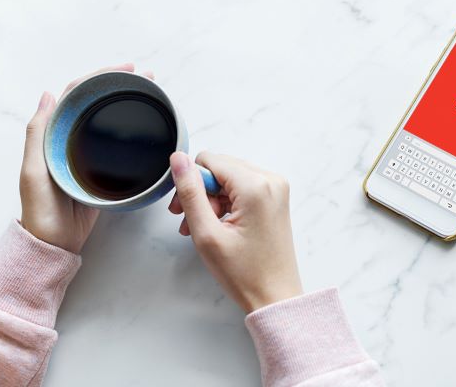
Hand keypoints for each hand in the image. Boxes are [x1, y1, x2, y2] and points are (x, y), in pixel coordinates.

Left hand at [19, 63, 154, 252]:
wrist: (56, 242)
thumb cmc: (41, 209)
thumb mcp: (34, 170)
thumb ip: (38, 134)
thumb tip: (49, 94)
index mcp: (55, 134)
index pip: (77, 95)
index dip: (100, 77)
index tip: (126, 69)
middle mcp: (72, 139)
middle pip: (97, 103)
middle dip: (121, 86)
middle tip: (147, 78)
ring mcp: (89, 154)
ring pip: (109, 121)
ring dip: (128, 105)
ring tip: (152, 94)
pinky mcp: (104, 170)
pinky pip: (118, 144)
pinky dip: (131, 132)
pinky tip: (147, 128)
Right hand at [168, 152, 302, 312]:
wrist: (275, 296)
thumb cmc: (245, 273)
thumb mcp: (206, 233)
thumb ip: (190, 192)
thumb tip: (179, 160)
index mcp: (256, 186)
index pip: (210, 161)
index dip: (191, 183)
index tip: (184, 209)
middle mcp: (271, 180)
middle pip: (220, 168)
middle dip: (201, 192)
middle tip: (190, 221)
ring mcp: (276, 189)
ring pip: (229, 178)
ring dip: (212, 199)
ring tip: (204, 228)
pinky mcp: (275, 198)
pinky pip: (242, 187)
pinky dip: (227, 203)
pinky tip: (219, 225)